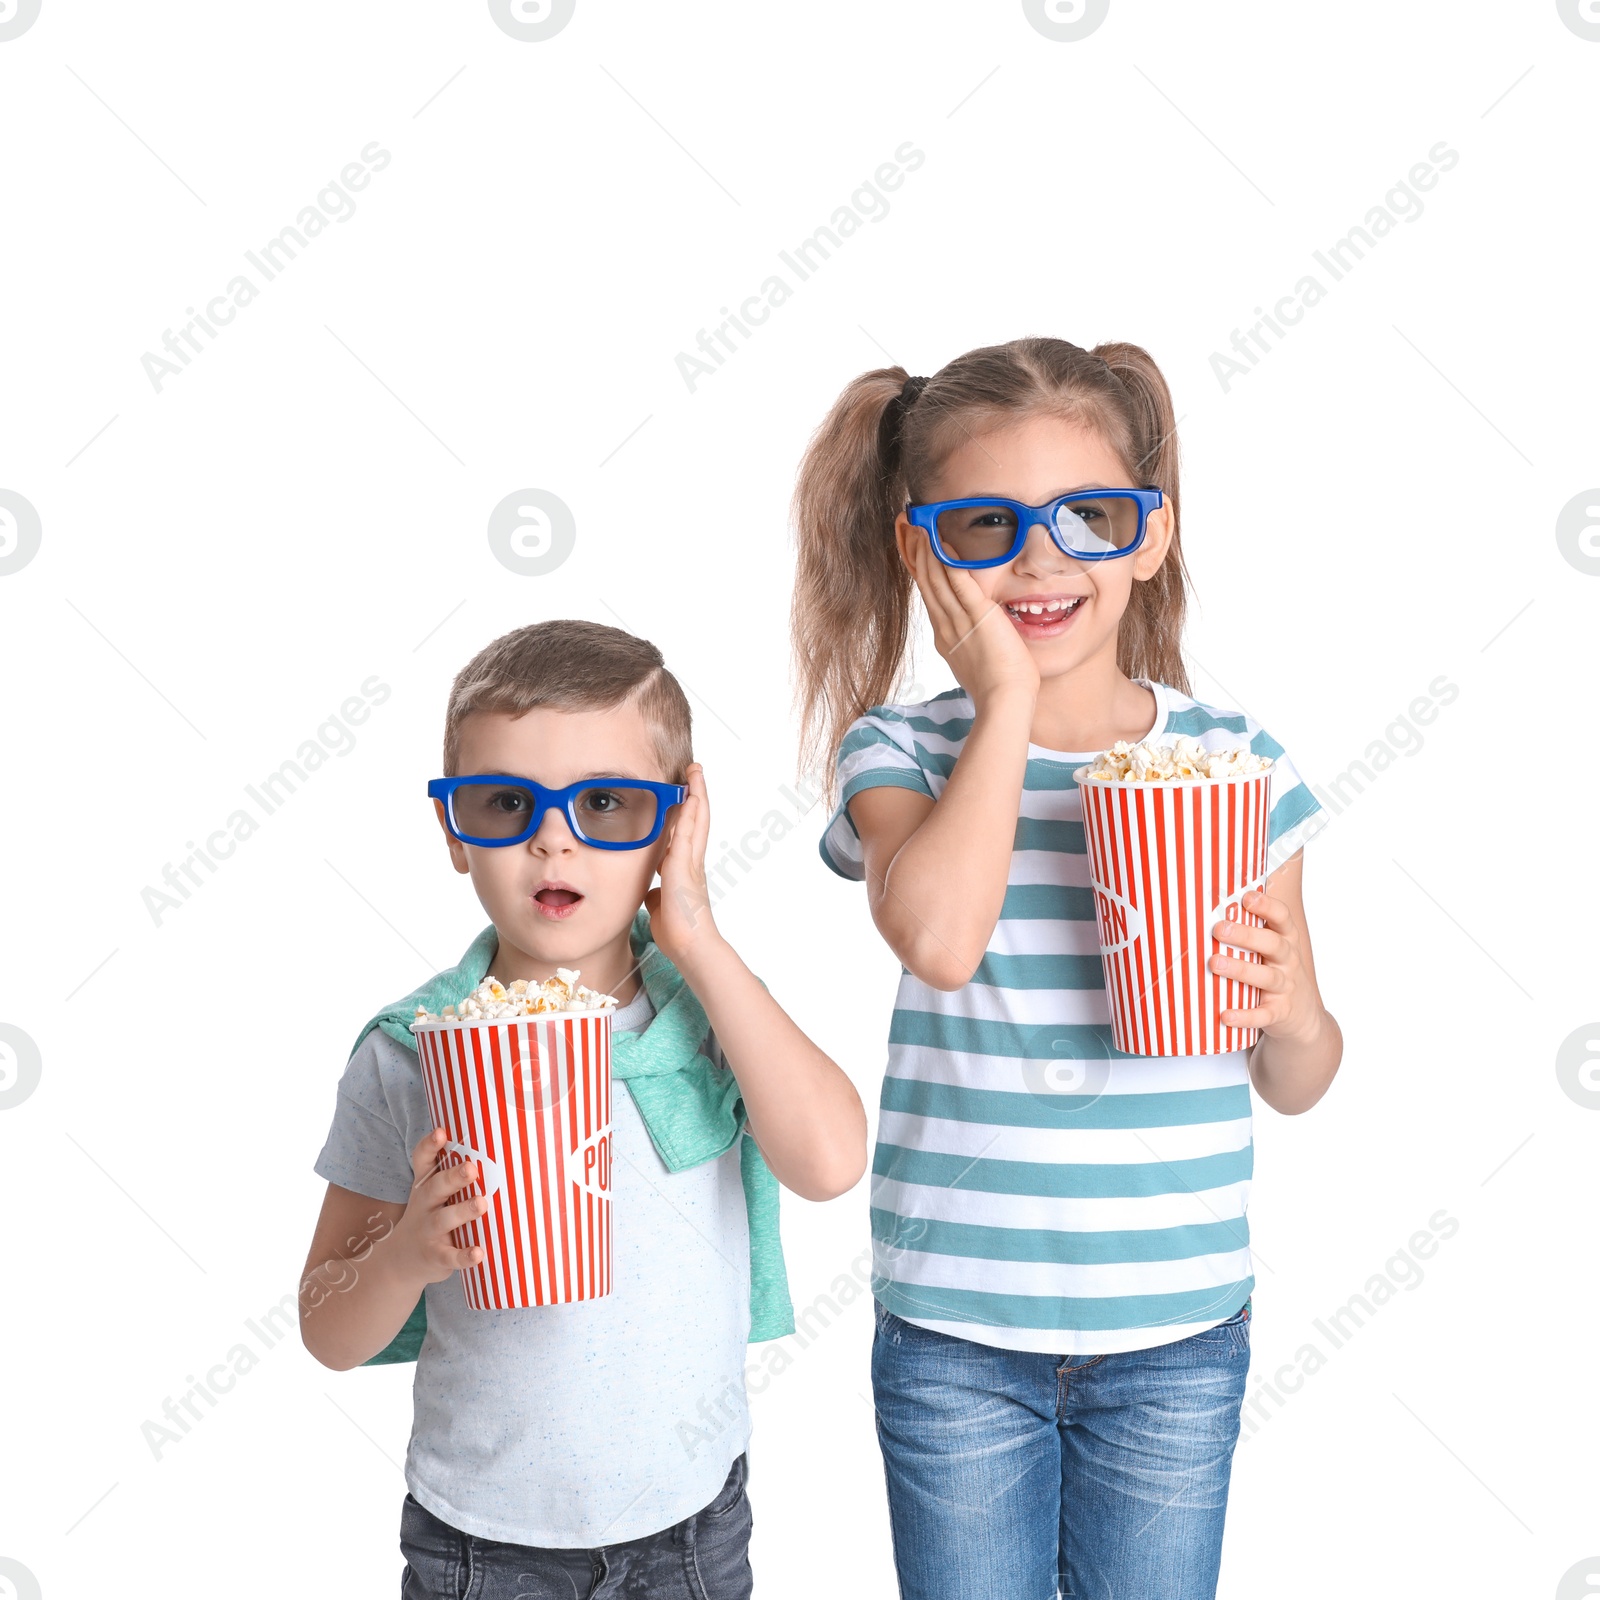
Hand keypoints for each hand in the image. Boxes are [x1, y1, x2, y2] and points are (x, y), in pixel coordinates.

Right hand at [390, 1128, 487, 1285]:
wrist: (400, 1261)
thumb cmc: (428, 1217)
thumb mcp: (430, 1194)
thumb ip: (451, 1175)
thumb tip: (494, 1147)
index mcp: (425, 1186)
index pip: (423, 1162)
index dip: (430, 1146)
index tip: (441, 1132)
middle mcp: (425, 1206)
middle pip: (436, 1187)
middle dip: (454, 1177)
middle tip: (471, 1168)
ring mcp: (429, 1232)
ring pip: (444, 1219)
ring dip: (463, 1211)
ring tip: (481, 1203)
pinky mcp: (436, 1256)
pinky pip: (450, 1256)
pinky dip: (464, 1256)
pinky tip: (478, 1253)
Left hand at [643, 762, 721, 965]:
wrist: (690, 947)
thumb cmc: (678, 931)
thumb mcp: (660, 907)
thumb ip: (656, 894)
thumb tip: (649, 890)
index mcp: (684, 869)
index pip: (686, 831)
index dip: (688, 810)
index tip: (686, 792)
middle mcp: (691, 861)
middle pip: (697, 818)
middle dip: (696, 793)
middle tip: (695, 769)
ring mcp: (691, 862)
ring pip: (697, 820)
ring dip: (697, 794)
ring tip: (695, 771)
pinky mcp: (685, 867)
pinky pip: (688, 833)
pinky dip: (690, 813)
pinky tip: (690, 796)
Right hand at [908, 534, 1038, 710]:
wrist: (1005, 700)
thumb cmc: (1000, 686)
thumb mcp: (977, 660)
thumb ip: (973, 641)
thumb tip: (979, 633)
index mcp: (945, 636)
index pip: (927, 594)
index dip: (916, 567)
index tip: (909, 545)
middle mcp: (945, 625)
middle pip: (924, 580)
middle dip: (913, 550)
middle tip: (904, 524)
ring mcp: (957, 620)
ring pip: (934, 578)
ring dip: (924, 549)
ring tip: (915, 524)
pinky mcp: (976, 616)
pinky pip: (957, 581)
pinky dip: (946, 560)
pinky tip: (938, 540)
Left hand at [1209, 888, 1324, 1044]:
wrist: (1304, 1018)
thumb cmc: (1276, 973)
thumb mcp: (1271, 951)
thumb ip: (1250, 932)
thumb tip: (1207, 907)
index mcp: (1285, 940)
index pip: (1282, 918)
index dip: (1267, 906)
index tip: (1247, 897)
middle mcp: (1288, 961)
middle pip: (1272, 944)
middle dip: (1246, 935)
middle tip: (1219, 929)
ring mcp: (1286, 988)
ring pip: (1266, 977)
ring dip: (1240, 970)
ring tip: (1215, 963)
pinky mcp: (1280, 1013)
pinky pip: (1263, 1015)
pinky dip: (1245, 1016)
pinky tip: (1226, 1015)